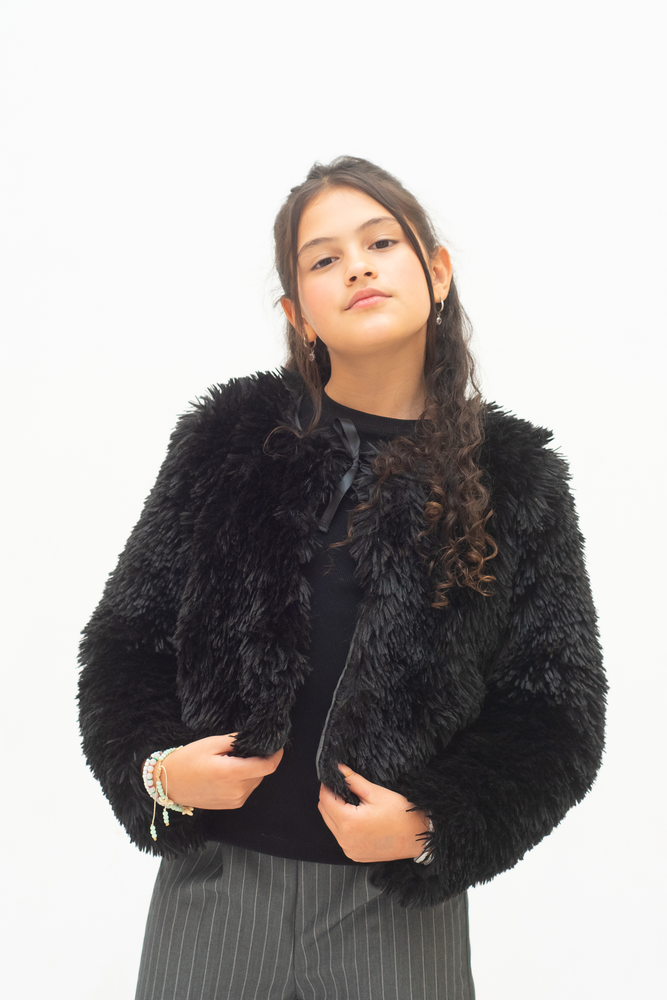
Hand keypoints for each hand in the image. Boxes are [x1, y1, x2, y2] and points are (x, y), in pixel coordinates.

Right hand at [150, 734, 282, 809]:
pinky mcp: (231, 805)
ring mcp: (235, 800)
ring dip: (251, 770)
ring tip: (232, 760)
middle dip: (259, 759)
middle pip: (261, 772)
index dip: (276, 754)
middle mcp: (237, 790)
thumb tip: (255, 738)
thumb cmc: (188, 760)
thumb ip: (236, 740)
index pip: (267, 766)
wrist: (169, 783)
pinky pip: (247, 789)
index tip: (277, 744)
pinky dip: (244, 779)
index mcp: (232, 773)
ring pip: (255, 780)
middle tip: (244, 748)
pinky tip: (229, 772)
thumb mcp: (212, 743)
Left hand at [318, 764, 430, 862]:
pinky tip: (357, 817)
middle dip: (330, 798)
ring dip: (336, 812)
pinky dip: (343, 825)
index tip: (333, 777)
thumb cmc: (401, 814)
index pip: (325, 800)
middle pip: (325, 812)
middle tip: (344, 787)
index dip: (327, 786)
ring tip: (352, 802)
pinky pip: (341, 836)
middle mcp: (345, 840)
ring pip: (331, 825)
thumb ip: (353, 780)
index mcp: (349, 823)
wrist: (418, 837)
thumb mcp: (376, 792)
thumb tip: (338, 768)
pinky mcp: (355, 855)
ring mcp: (349, 849)